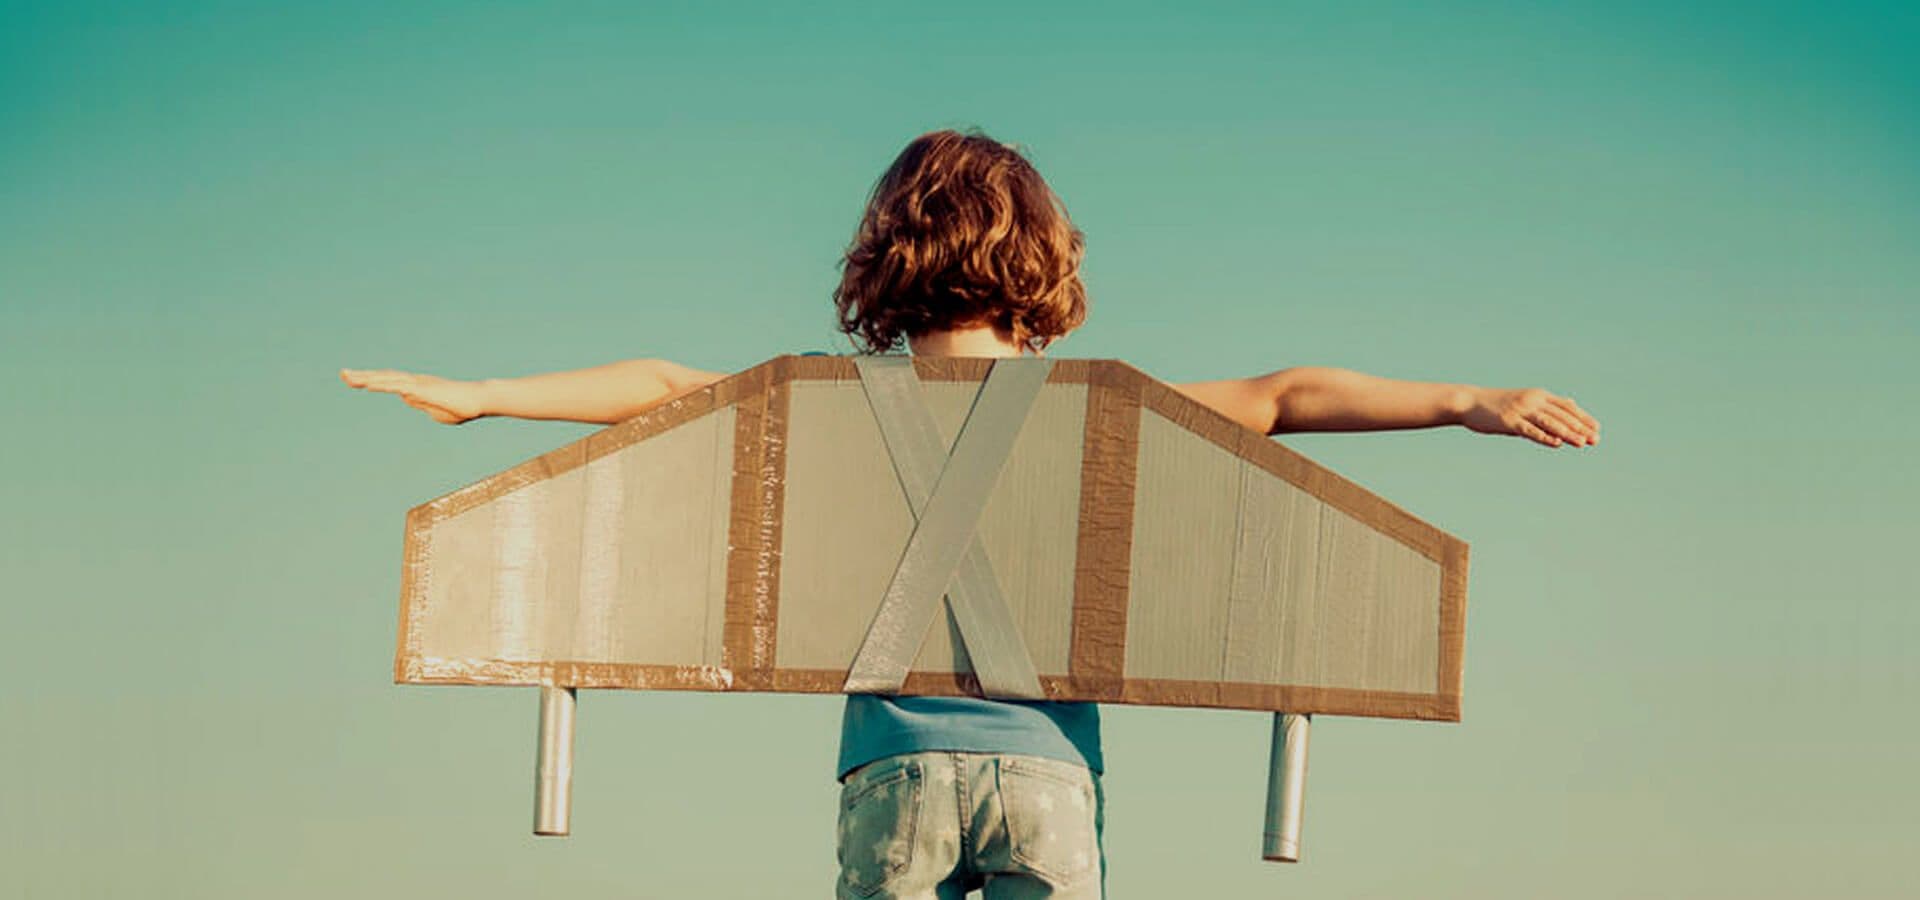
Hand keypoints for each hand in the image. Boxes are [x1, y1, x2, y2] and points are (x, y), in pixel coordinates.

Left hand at [339, 368, 485, 424]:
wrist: (479, 400)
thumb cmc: (463, 407)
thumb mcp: (437, 411)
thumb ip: (421, 404)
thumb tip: (408, 400)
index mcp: (417, 388)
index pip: (390, 383)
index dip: (373, 381)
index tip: (356, 381)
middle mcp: (414, 382)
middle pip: (383, 377)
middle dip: (362, 376)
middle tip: (342, 374)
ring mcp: (417, 384)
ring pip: (386, 378)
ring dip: (366, 378)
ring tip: (347, 377)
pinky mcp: (422, 388)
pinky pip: (397, 385)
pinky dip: (381, 384)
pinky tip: (367, 384)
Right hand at [1461, 387, 1599, 447]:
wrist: (1469, 402)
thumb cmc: (1497, 404)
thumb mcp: (1525, 401)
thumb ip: (1547, 405)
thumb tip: (1571, 403)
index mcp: (1538, 395)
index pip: (1566, 407)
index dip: (1582, 418)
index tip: (1596, 429)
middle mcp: (1532, 400)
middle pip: (1561, 415)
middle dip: (1580, 428)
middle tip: (1595, 440)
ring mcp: (1520, 410)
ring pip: (1549, 422)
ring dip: (1567, 433)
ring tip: (1582, 443)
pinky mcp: (1509, 421)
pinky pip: (1530, 430)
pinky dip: (1544, 437)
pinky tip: (1557, 443)